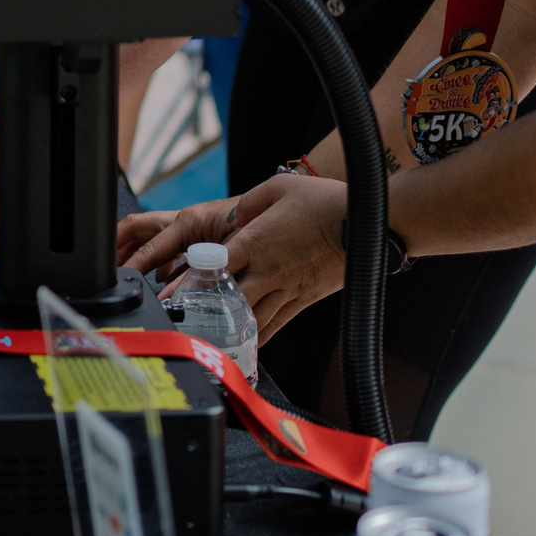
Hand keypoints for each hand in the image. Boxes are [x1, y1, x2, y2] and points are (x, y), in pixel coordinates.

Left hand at [118, 173, 349, 338]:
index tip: (169, 298)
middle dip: (202, 316)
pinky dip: (257, 338)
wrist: (366, 224)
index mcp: (256, 242)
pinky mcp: (303, 301)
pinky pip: (275, 325)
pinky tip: (243, 348)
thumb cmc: (324, 201)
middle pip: (227, 301)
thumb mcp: (280, 187)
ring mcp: (286, 289)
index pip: (213, 268)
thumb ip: (249, 203)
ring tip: (205, 345)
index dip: (189, 285)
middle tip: (181, 328)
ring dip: (227, 333)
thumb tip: (232, 219)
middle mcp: (267, 271)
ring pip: (249, 319)